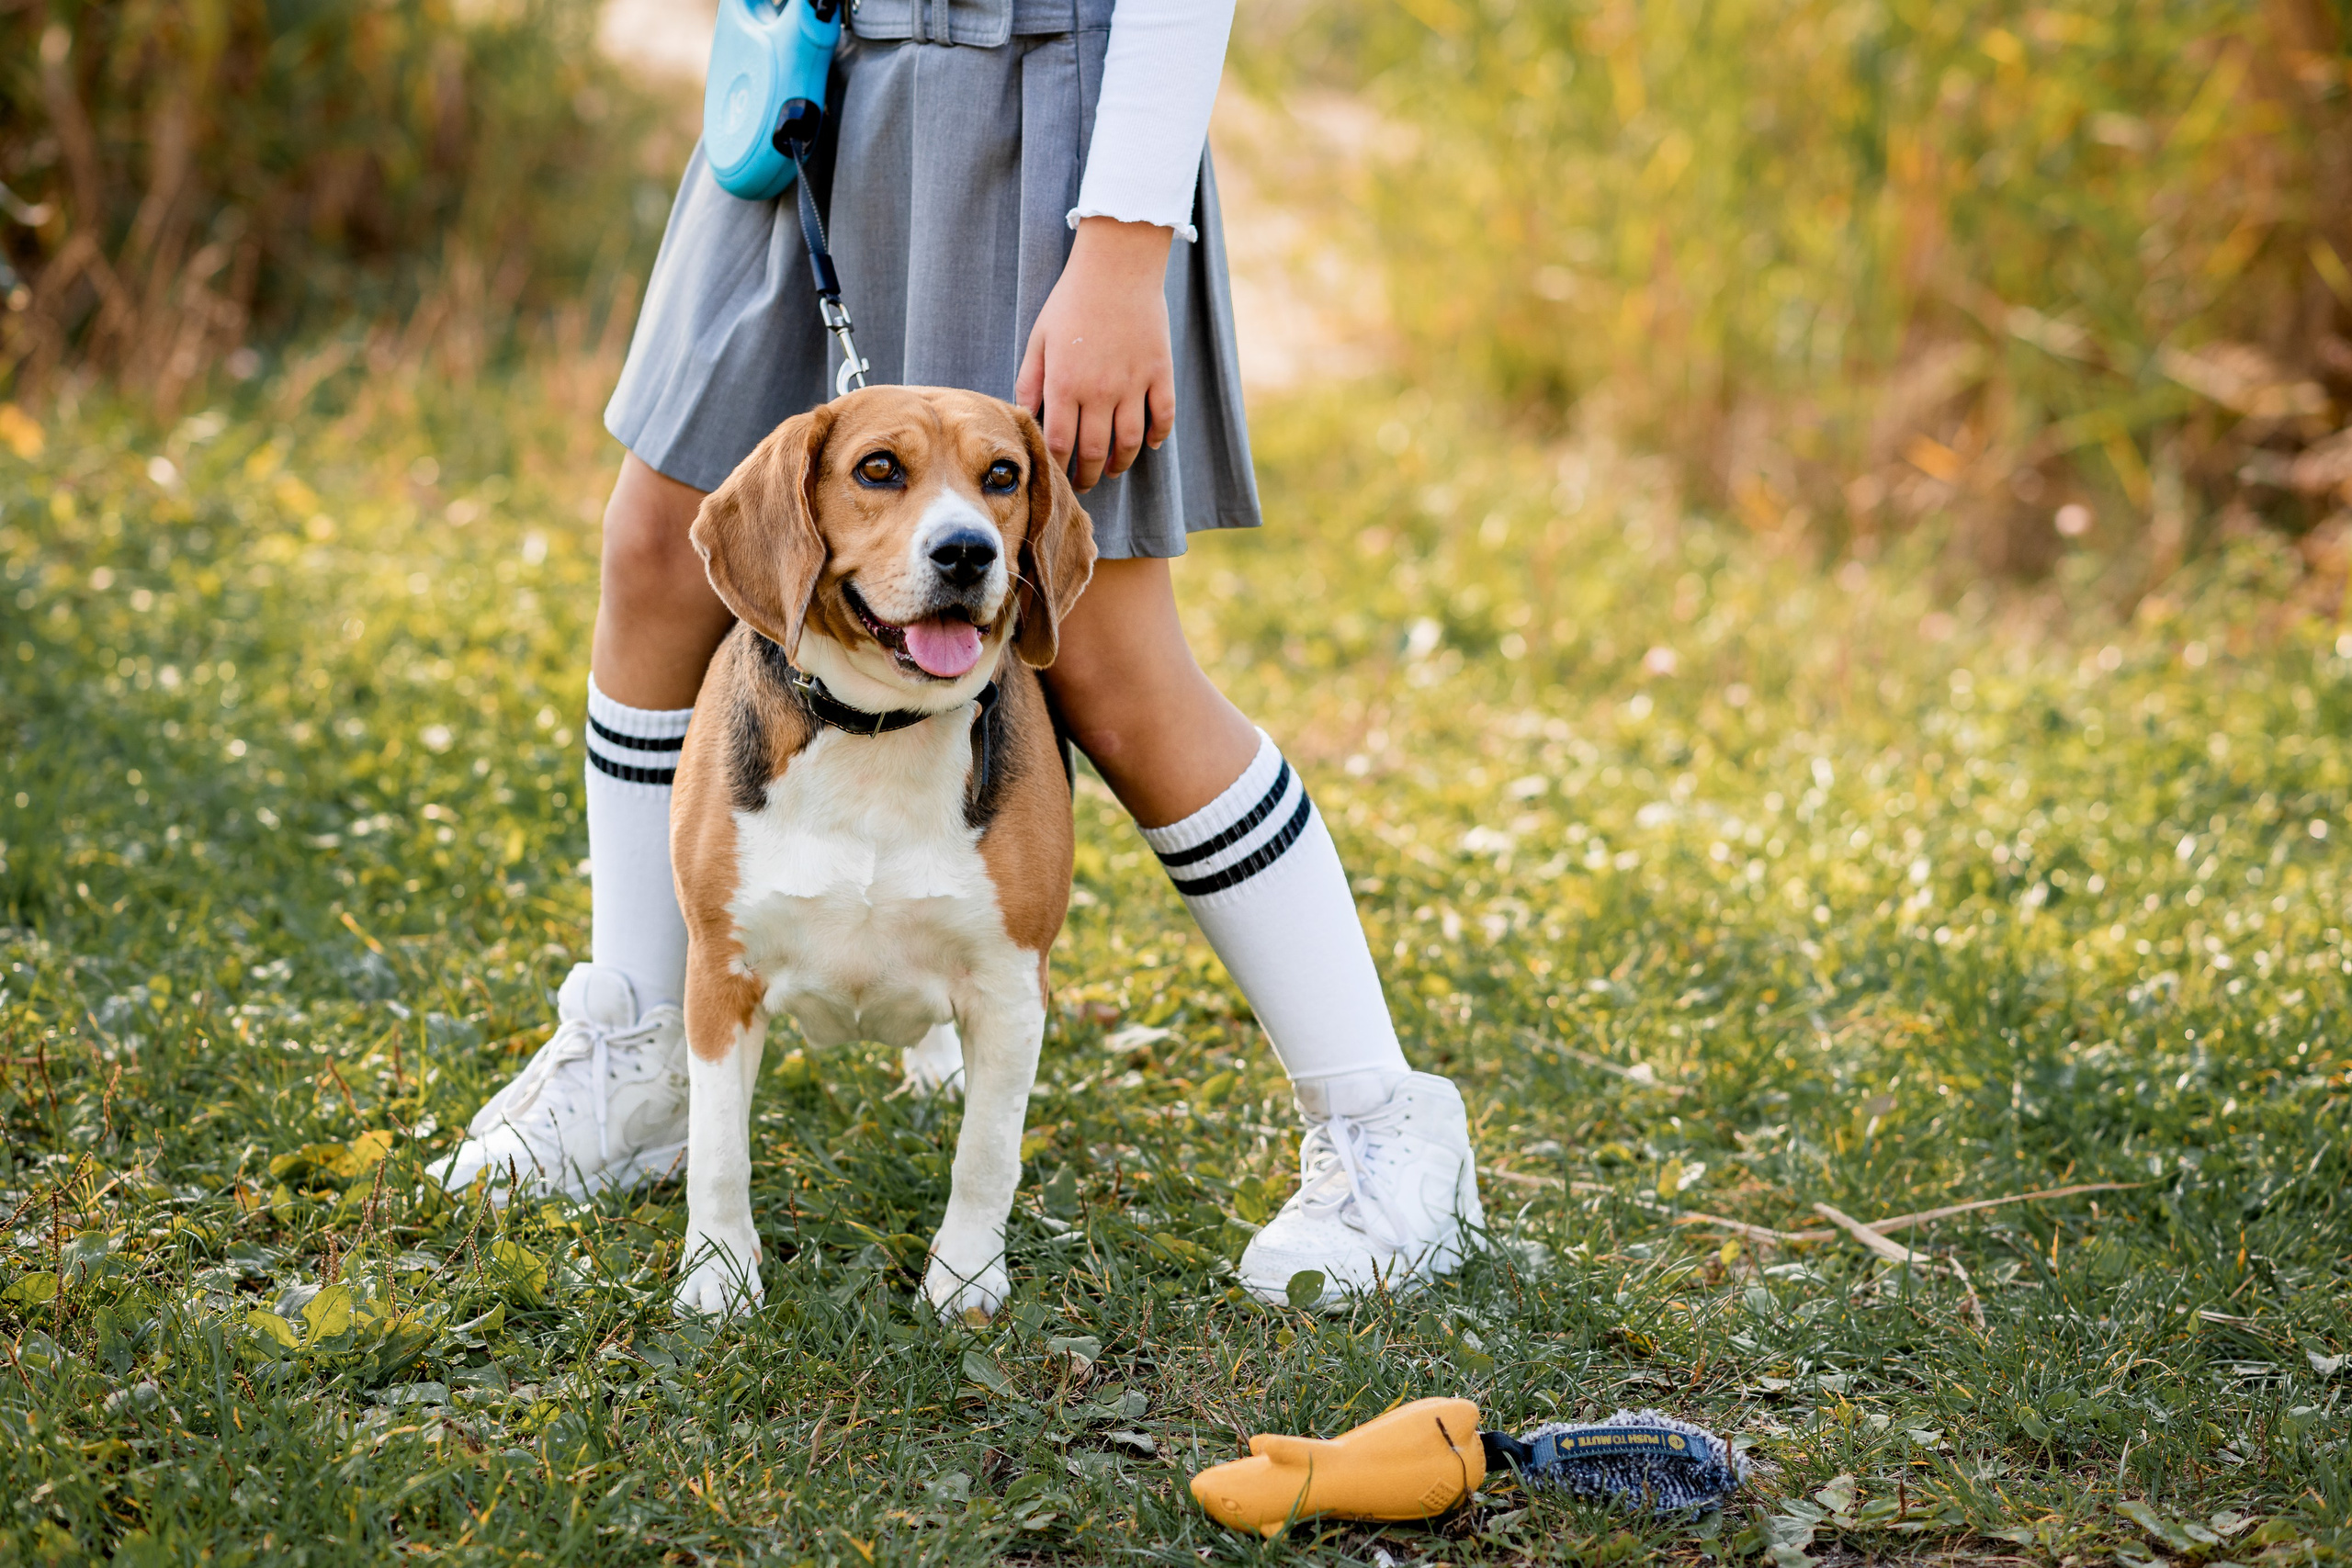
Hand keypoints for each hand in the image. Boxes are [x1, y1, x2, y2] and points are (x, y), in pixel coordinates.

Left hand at [1015, 217, 1176, 490]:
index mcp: (1065, 384)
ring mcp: (1133, 383)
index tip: (1056, 477)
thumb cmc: (1071, 300)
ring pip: (1129, 443)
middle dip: (1087, 475)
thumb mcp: (1039, 338)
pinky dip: (1157, 436)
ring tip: (1113, 470)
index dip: (1057, 468)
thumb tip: (1026, 417)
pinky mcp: (1159, 372)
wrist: (1117, 265)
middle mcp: (1100, 391)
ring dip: (1120, 464)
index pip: (1059, 444)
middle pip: (1094, 451)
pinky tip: (1148, 443)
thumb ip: (1030, 380)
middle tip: (1084, 482)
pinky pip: (1163, 416)